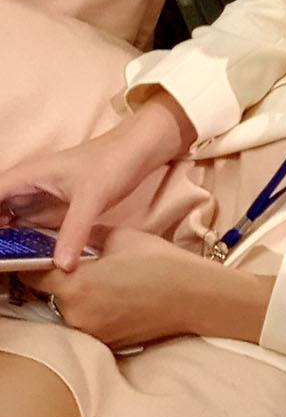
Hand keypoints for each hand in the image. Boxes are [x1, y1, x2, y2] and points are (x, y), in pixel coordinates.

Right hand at [0, 93, 194, 270]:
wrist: (140, 149)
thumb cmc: (114, 162)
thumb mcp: (92, 197)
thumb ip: (74, 231)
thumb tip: (61, 267)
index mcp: (27, 176)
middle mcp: (28, 186)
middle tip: (4, 260)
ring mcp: (40, 197)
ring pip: (10, 221)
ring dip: (8, 239)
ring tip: (10, 263)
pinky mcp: (54, 207)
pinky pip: (29, 226)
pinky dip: (24, 240)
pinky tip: (27, 259)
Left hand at [22, 228, 273, 349]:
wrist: (193, 295)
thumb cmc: (160, 261)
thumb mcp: (120, 237)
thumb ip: (86, 238)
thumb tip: (69, 238)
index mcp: (75, 284)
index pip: (32, 273)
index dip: (33, 261)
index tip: (37, 253)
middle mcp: (74, 314)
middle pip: (49, 293)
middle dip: (59, 277)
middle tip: (82, 262)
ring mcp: (88, 332)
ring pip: (67, 308)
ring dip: (76, 295)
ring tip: (106, 279)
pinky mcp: (103, 343)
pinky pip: (86, 321)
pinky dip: (93, 309)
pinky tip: (117, 296)